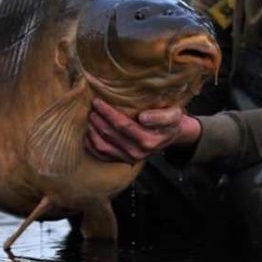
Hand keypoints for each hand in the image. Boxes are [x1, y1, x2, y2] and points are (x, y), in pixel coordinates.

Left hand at [84, 98, 199, 163]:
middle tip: (90, 104)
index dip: (108, 113)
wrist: (169, 134)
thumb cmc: (169, 120)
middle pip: (110, 134)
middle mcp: (138, 152)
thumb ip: (161, 116)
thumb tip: (143, 118)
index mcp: (149, 140)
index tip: (98, 100)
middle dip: (97, 118)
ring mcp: (127, 158)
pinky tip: (87, 131)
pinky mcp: (120, 161)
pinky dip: (90, 143)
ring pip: (102, 145)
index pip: (123, 125)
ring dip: (92, 130)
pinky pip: (100, 155)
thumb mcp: (173, 114)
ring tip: (89, 115)